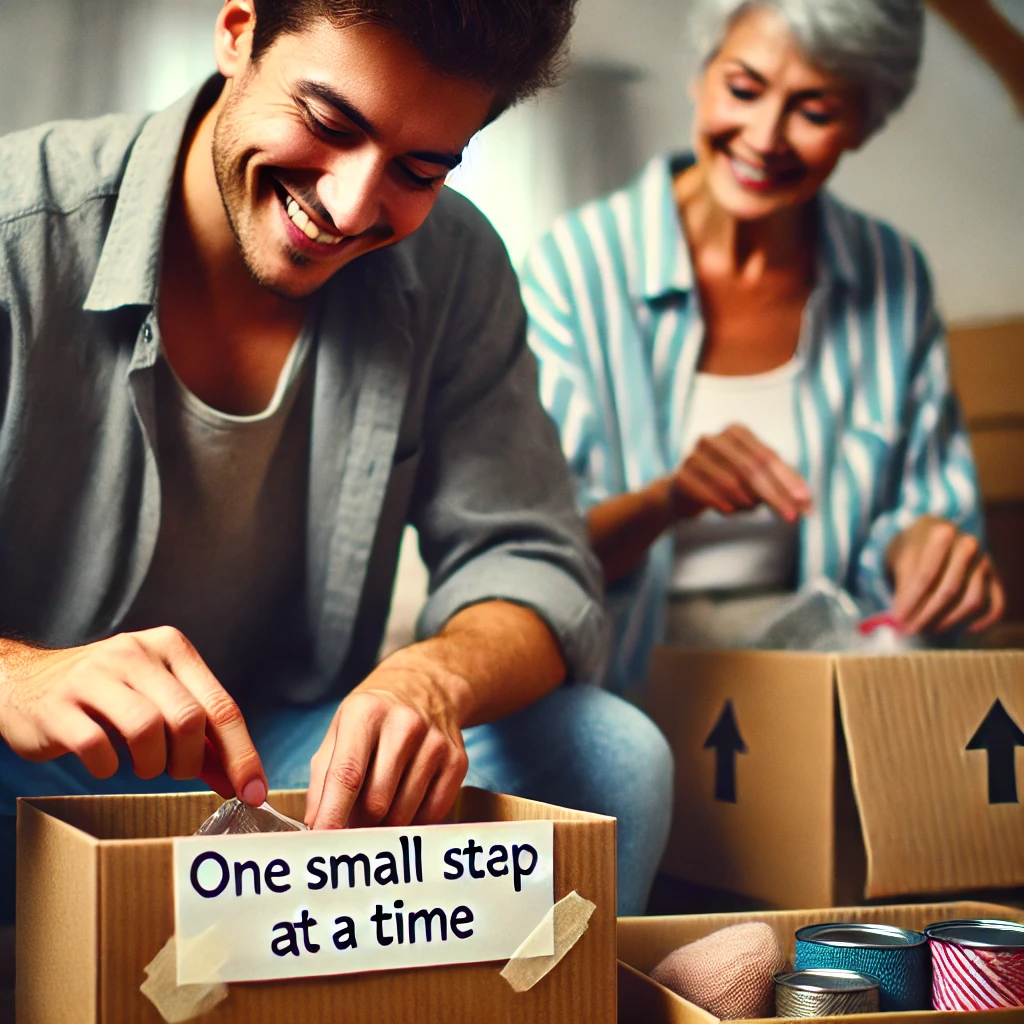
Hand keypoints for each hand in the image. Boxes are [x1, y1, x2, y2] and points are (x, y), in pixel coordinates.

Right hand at [0, 627, 266, 802]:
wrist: (25, 683)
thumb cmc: (108, 698)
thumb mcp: (160, 701)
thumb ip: (201, 737)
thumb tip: (240, 780)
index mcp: (172, 648)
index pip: (222, 705)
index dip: (242, 755)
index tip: (253, 792)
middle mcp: (136, 652)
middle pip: (189, 718)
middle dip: (190, 761)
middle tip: (176, 772)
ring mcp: (94, 675)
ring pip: (147, 729)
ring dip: (151, 764)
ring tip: (141, 765)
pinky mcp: (59, 705)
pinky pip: (98, 747)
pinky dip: (109, 767)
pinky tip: (106, 762)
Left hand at [304, 649, 469, 830]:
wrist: (427, 688)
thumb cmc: (375, 715)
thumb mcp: (340, 730)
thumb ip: (323, 777)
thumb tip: (318, 824)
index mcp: (366, 713)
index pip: (347, 774)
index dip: (333, 814)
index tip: (323, 842)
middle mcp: (405, 725)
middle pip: (376, 802)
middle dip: (359, 820)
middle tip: (353, 815)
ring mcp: (435, 744)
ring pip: (402, 814)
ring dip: (385, 822)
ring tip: (381, 801)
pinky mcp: (457, 762)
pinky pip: (430, 814)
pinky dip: (412, 819)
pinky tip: (406, 799)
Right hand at [672, 424, 812, 521]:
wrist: (683, 491)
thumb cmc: (726, 480)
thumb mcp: (754, 477)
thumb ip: (780, 483)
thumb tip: (806, 502)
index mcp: (737, 432)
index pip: (768, 457)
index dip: (788, 481)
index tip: (804, 503)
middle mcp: (714, 439)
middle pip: (751, 469)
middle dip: (775, 495)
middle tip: (790, 516)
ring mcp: (694, 456)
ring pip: (730, 482)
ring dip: (746, 501)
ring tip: (750, 508)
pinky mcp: (681, 477)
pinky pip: (707, 494)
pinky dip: (723, 505)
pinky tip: (729, 511)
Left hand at [888, 516, 1005, 633]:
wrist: (932, 536)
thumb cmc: (914, 548)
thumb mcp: (901, 558)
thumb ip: (902, 587)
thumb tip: (900, 619)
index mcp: (942, 534)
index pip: (926, 575)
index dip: (911, 601)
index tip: (898, 620)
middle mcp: (968, 545)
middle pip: (949, 590)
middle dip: (927, 615)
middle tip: (910, 630)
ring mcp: (984, 562)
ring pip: (972, 600)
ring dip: (949, 621)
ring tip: (927, 629)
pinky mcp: (995, 578)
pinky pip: (996, 606)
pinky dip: (982, 622)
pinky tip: (962, 630)